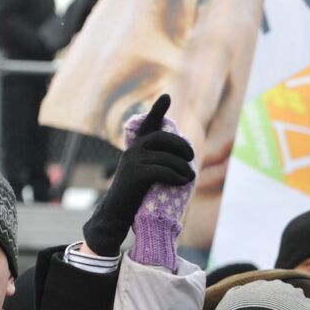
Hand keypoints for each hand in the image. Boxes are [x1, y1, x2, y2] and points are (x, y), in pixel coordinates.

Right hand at [82, 95, 194, 256]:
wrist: (117, 214)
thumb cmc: (137, 194)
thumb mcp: (147, 173)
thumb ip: (160, 161)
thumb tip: (186, 156)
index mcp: (138, 147)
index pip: (149, 125)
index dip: (157, 110)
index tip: (166, 96)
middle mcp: (133, 150)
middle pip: (163, 138)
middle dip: (181, 145)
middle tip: (192, 156)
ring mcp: (132, 161)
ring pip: (166, 157)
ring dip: (183, 167)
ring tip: (191, 176)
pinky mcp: (135, 175)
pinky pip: (162, 170)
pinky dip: (176, 175)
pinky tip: (183, 181)